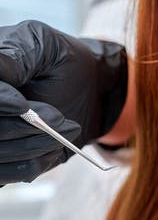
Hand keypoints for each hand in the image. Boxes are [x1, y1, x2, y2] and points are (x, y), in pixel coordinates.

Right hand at [0, 21, 127, 183]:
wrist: (87, 90)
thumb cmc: (63, 62)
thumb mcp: (45, 45)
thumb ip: (19, 53)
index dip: (0, 101)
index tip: (23, 105)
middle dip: (25, 126)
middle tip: (60, 118)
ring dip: (34, 145)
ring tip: (66, 128)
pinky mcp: (0, 159)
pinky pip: (5, 174)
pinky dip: (33, 162)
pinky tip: (53, 146)